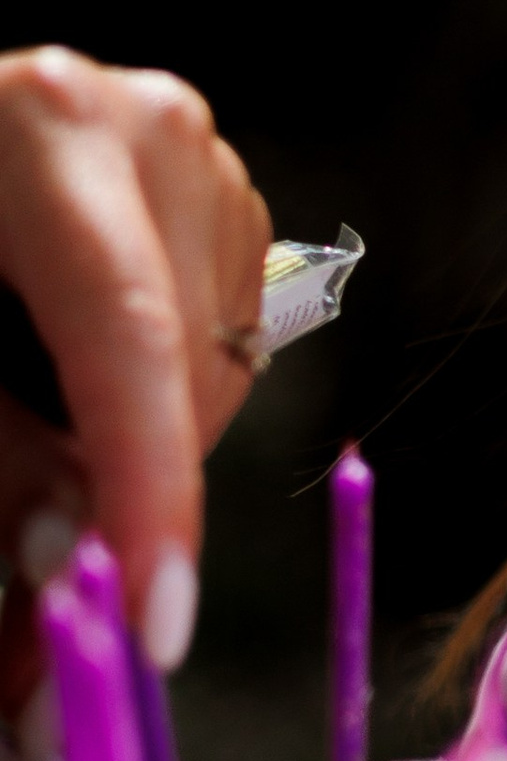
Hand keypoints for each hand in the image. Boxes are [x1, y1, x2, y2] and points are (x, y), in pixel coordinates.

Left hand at [0, 45, 270, 666]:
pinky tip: (71, 375)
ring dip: (132, 448)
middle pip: (181, 375)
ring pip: (215, 375)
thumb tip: (70, 582)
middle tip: (47, 606)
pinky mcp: (219, 197)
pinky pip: (223, 346)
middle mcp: (144, 128)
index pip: (127, 338)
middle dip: (122, 500)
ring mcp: (195, 157)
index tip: (151, 632)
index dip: (145, 494)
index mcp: (44, 135)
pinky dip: (154, 401)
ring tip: (29, 424)